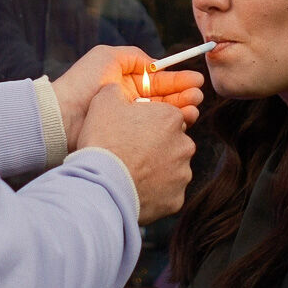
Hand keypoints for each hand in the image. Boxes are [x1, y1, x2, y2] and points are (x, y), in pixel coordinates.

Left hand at [54, 45, 204, 143]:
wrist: (62, 117)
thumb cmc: (82, 83)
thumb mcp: (106, 57)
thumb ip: (134, 57)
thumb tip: (156, 65)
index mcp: (125, 82)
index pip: (157, 80)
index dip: (177, 80)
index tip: (196, 80)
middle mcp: (129, 101)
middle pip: (164, 98)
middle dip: (183, 95)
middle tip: (198, 95)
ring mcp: (129, 121)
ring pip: (162, 115)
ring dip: (180, 110)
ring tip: (193, 107)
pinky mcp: (128, 139)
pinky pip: (153, 131)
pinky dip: (169, 126)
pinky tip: (181, 121)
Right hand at [77, 83, 194, 223]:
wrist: (102, 185)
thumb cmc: (104, 141)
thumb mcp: (103, 102)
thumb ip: (115, 90)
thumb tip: (116, 87)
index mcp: (171, 118)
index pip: (166, 117)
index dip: (147, 123)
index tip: (132, 131)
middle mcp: (184, 145)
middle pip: (172, 142)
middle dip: (156, 147)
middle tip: (131, 153)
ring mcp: (182, 174)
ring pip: (172, 168)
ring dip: (157, 169)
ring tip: (131, 173)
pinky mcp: (176, 199)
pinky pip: (167, 192)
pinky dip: (155, 192)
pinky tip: (136, 189)